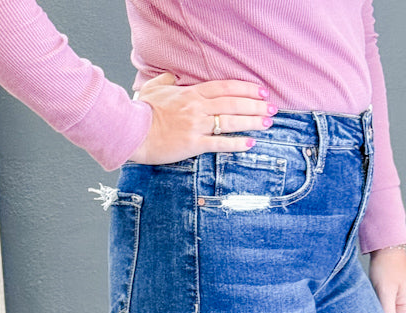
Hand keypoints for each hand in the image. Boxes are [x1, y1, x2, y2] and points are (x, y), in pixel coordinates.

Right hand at [126, 72, 274, 164]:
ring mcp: (196, 125)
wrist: (133, 131)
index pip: (224, 87)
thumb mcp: (153, 89)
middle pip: (233, 102)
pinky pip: (219, 143)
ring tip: (266, 123)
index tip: (261, 91)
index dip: (245, 88)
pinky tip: (250, 143)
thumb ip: (166, 80)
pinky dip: (236, 143)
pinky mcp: (193, 144)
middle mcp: (197, 107)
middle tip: (272, 108)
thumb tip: (172, 75)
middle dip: (255, 104)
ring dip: (251, 121)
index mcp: (191, 93)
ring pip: (230, 120)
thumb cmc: (142, 111)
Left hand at [368, 247, 405, 312]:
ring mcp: (401, 297)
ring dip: (379, 312)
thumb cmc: (386, 267)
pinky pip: (386, 305)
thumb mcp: (385, 292)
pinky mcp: (393, 292)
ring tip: (372, 300)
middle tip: (371, 311)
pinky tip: (373, 297)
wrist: (385, 246)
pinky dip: (378, 304)